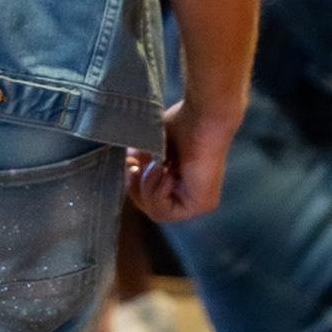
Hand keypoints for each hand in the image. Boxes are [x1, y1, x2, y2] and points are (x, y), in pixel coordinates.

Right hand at [128, 101, 237, 224]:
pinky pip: (166, 212)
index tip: (130, 163)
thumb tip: (129, 170)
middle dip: (136, 189)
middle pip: (150, 208)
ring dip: (147, 189)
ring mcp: (198, 202)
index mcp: (180, 180)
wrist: (201, 118)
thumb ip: (138, 162)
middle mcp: (191, 193)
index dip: (133, 184)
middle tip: (136, 168)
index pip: (149, 197)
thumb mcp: (149, 148)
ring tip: (156, 168)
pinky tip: (167, 173)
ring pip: (156, 213)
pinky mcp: (202, 205)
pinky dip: (159, 193)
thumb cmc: (180, 124)